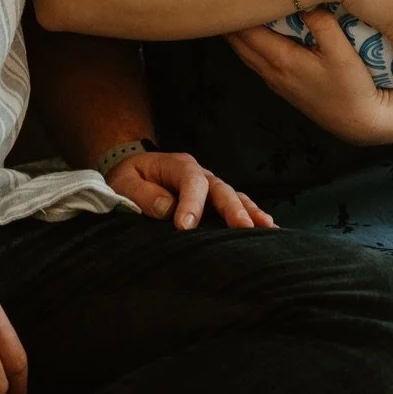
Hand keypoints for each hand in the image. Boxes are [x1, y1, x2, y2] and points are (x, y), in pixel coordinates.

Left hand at [107, 148, 274, 229]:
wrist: (133, 173)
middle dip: (232, 208)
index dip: (191, 203)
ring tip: (267, 228)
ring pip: (234, 197)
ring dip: (250, 212)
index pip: (190, 181)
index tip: (185, 227)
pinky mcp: (214, 202)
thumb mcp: (124, 183)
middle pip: (220, 188)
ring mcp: (210, 187)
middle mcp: (199, 174)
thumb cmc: (129, 179)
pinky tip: (268, 229)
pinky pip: (237, 206)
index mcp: (177, 165)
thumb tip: (168, 209)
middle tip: (243, 228)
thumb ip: (142, 195)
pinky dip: (251, 216)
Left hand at [226, 12, 392, 145]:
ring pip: (244, 52)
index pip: (246, 31)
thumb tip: (305, 1)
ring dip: (236, 32)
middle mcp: (271, 71)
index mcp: (281, 59)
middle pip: (238, 42)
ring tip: (231, 10)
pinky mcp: (282, 86)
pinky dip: (247, 43)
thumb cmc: (352, 87)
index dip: (234, 11)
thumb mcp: (342, 53)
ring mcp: (275, 80)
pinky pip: (255, 59)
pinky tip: (251, 33)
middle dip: (228, 20)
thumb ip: (323, 24)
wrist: (359, 123)